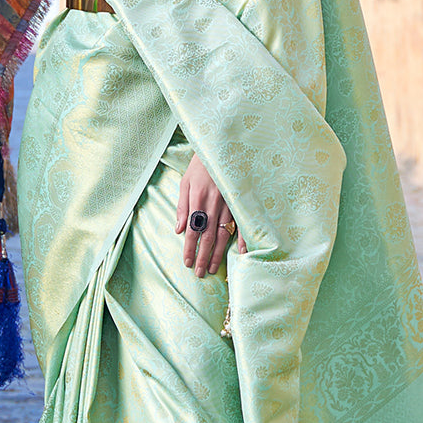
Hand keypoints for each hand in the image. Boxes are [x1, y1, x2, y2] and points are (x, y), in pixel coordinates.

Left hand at [176, 153, 245, 277]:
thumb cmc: (201, 166)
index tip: (187, 263)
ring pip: (223, 235)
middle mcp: (214, 205)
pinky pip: (242, 225)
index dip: (190, 249)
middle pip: (208, 237)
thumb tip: (180, 230)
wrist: (222, 149)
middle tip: (200, 273)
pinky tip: (240, 253)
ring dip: (218, 253)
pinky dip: (242, 240)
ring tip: (214, 268)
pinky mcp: (240, 203)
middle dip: (203, 257)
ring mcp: (229, 205)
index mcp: (198, 200)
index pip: (193, 231)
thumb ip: (182, 207)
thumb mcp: (185, 182)